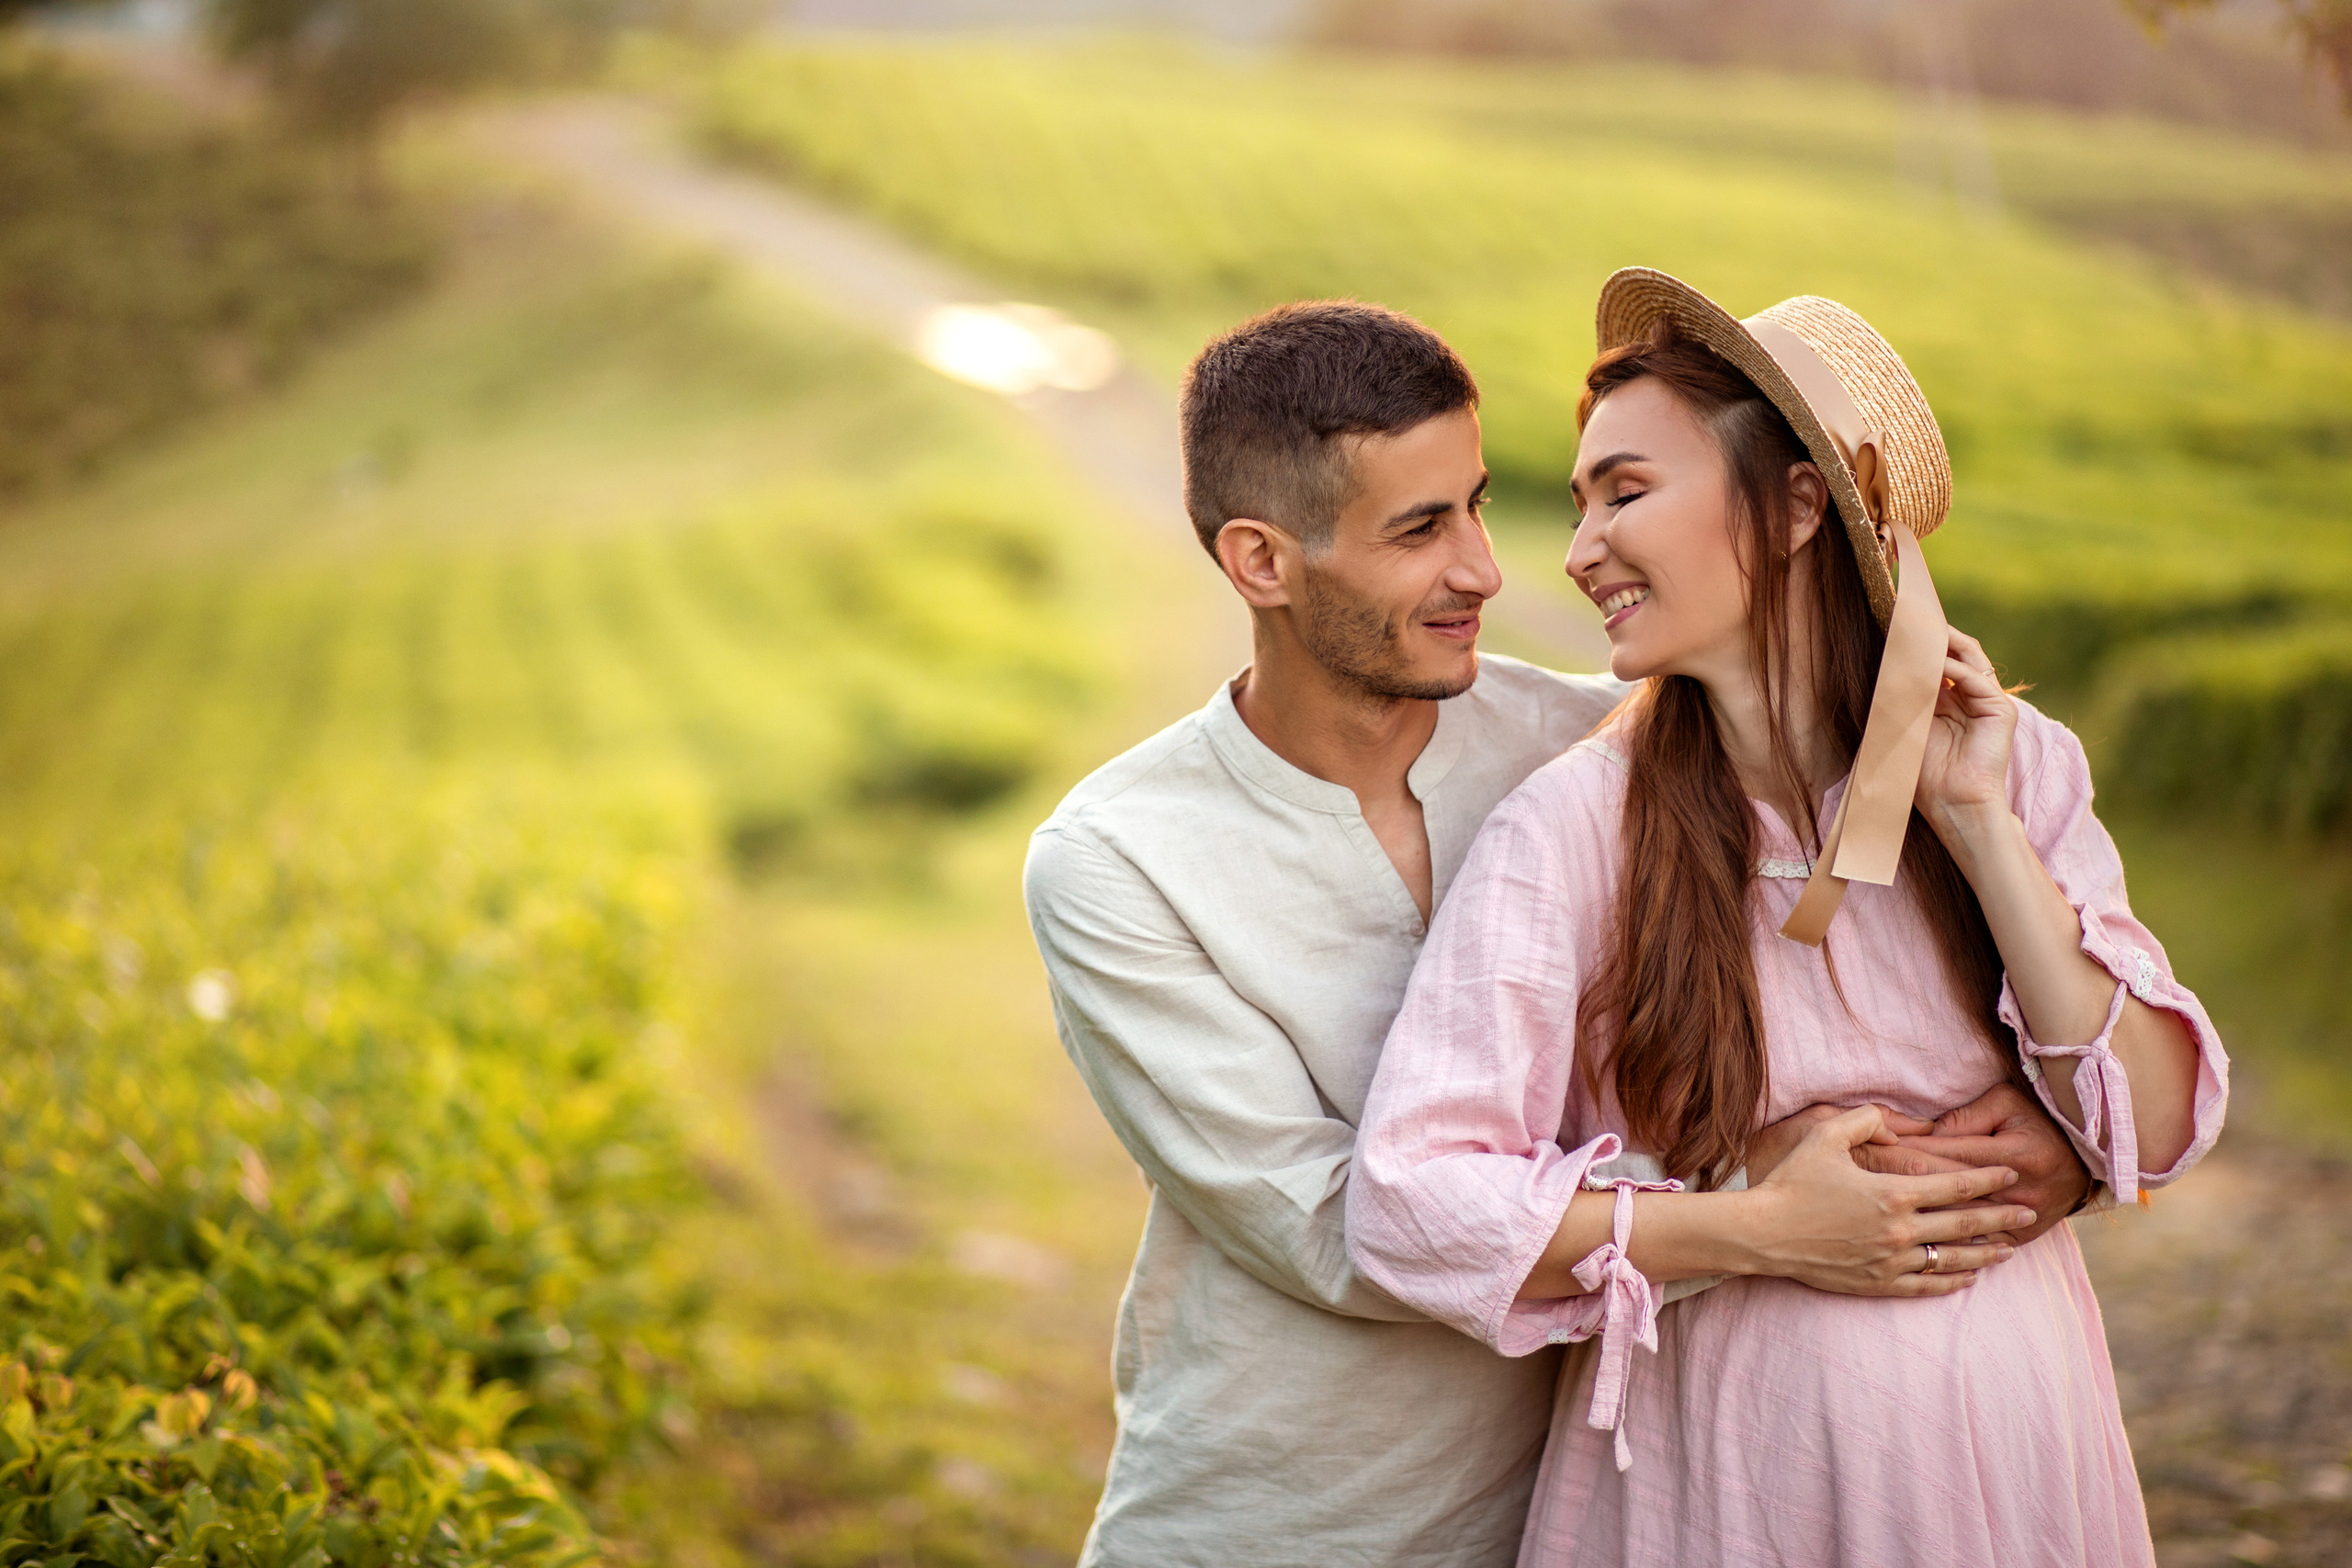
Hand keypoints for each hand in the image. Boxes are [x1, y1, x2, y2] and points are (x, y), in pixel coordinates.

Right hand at [1738, 1106, 2032, 1297]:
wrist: (1764, 1234)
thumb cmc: (1792, 1181)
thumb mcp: (1825, 1135)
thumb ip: (1867, 1121)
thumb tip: (1898, 1126)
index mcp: (1894, 1192)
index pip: (1955, 1185)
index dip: (1987, 1178)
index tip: (2011, 1174)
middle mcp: (1900, 1229)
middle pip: (1964, 1224)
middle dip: (2001, 1216)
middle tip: (2029, 1211)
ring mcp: (1891, 1260)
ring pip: (1952, 1259)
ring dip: (1985, 1254)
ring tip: (2010, 1250)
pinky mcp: (1878, 1283)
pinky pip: (1926, 1286)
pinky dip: (1951, 1282)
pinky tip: (1967, 1278)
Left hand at [1853, 1081, 2092, 1245]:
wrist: (2090, 1159)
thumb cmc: (2040, 1121)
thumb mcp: (2007, 1103)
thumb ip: (1965, 1117)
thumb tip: (1926, 1131)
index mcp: (2009, 1153)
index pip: (1941, 1155)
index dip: (1901, 1154)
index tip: (1865, 1154)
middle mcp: (2013, 1190)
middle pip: (1942, 1192)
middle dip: (1895, 1188)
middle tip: (1853, 1189)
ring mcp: (2017, 1218)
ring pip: (1956, 1225)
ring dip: (1915, 1223)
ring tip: (1872, 1224)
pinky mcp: (2020, 1237)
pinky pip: (1979, 1246)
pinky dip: (1949, 1250)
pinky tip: (1918, 1250)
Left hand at [1914, 624, 2016, 831]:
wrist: (1954, 805)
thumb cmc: (1925, 776)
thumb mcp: (1906, 726)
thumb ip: (1901, 696)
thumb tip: (1885, 662)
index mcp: (1946, 702)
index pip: (1935, 661)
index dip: (1918, 644)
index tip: (1894, 624)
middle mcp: (1968, 697)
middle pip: (1954, 652)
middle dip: (1933, 635)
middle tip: (1908, 615)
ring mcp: (1987, 701)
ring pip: (1967, 658)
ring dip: (1943, 643)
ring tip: (1919, 628)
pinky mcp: (2000, 710)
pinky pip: (1976, 678)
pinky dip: (1954, 668)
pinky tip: (1933, 663)